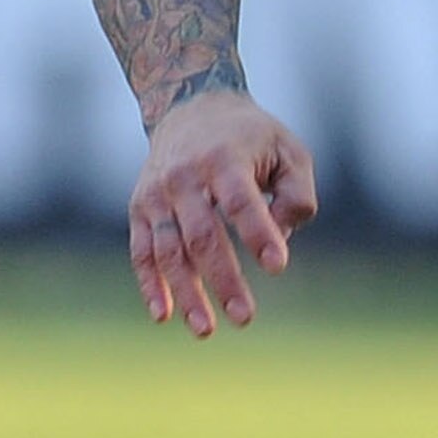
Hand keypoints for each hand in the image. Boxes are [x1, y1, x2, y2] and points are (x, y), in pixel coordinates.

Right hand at [128, 88, 316, 335]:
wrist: (190, 107)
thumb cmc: (252, 139)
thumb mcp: (289, 152)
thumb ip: (297, 195)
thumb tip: (279, 237)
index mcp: (225, 158)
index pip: (239, 200)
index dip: (258, 233)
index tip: (277, 267)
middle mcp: (184, 175)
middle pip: (202, 234)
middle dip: (223, 279)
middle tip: (245, 318)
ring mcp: (157, 193)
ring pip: (169, 250)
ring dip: (186, 293)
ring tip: (206, 330)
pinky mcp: (140, 208)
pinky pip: (142, 251)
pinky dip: (150, 284)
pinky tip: (163, 316)